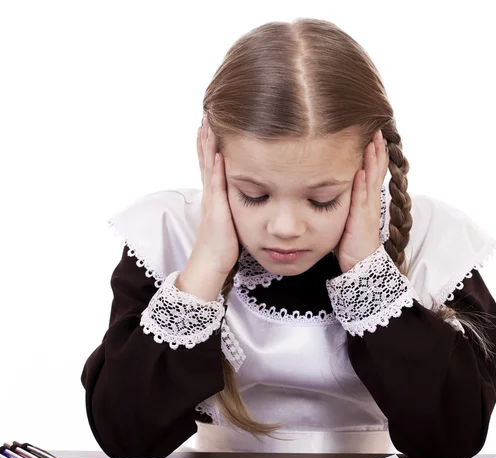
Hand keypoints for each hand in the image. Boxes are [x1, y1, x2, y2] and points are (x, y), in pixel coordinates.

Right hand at [176, 116, 239, 299]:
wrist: (211, 263)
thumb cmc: (223, 246)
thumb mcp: (230, 219)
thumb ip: (233, 206)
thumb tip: (247, 196)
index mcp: (214, 196)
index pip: (210, 164)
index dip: (209, 144)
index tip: (210, 125)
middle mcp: (210, 193)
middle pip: (206, 158)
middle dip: (206, 136)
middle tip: (206, 114)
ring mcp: (211, 199)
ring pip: (208, 165)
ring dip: (208, 144)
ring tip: (208, 123)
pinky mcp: (216, 208)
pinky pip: (216, 183)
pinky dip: (216, 166)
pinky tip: (219, 151)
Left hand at [334, 130, 387, 272]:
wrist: (361, 265)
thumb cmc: (352, 243)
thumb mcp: (349, 217)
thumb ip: (346, 202)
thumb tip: (335, 189)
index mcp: (368, 200)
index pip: (373, 172)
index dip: (375, 154)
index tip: (374, 136)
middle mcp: (371, 202)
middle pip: (376, 171)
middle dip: (377, 150)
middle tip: (377, 130)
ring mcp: (368, 210)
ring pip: (372, 180)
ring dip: (372, 161)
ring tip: (373, 142)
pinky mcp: (361, 220)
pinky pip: (361, 200)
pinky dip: (362, 185)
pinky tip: (361, 171)